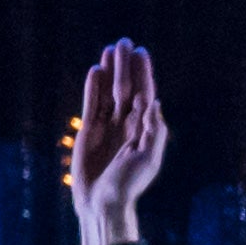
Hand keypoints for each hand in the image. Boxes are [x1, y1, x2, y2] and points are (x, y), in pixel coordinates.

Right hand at [69, 41, 168, 244]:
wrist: (103, 202)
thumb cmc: (129, 185)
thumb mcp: (148, 160)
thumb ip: (154, 132)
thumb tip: (156, 103)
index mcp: (145, 129)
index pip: (145, 95)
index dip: (144, 74)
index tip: (142, 54)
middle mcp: (128, 124)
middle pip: (127, 88)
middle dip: (126, 66)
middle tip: (124, 41)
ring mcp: (108, 126)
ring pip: (109, 91)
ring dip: (110, 70)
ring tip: (110, 48)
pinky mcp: (89, 130)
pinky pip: (92, 103)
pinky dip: (93, 86)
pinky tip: (95, 70)